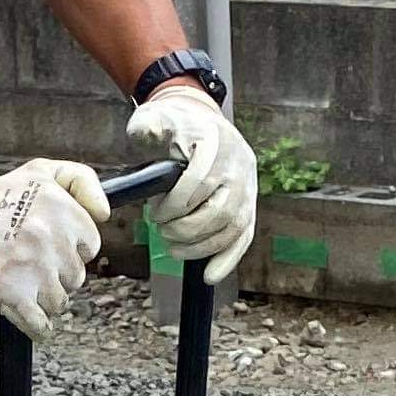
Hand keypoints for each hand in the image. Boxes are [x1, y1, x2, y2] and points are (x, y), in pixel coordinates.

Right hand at [0, 158, 110, 337]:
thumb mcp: (43, 171)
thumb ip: (83, 182)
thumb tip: (104, 214)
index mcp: (64, 210)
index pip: (90, 247)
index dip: (72, 251)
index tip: (55, 249)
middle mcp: (52, 238)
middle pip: (75, 277)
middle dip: (57, 275)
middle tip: (34, 266)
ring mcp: (34, 267)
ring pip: (59, 301)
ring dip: (44, 299)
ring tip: (25, 285)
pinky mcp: (13, 291)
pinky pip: (39, 323)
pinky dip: (38, 328)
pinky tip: (34, 323)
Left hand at [125, 82, 255, 284]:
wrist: (200, 122)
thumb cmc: (173, 125)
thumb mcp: (156, 119)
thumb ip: (148, 127)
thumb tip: (145, 135)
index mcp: (217, 142)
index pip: (201, 182)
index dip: (175, 205)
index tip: (154, 212)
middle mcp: (240, 164)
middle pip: (221, 210)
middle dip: (186, 229)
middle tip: (162, 230)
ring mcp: (249, 186)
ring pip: (234, 227)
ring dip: (201, 246)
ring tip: (173, 247)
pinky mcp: (249, 204)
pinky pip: (244, 236)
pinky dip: (228, 259)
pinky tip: (209, 276)